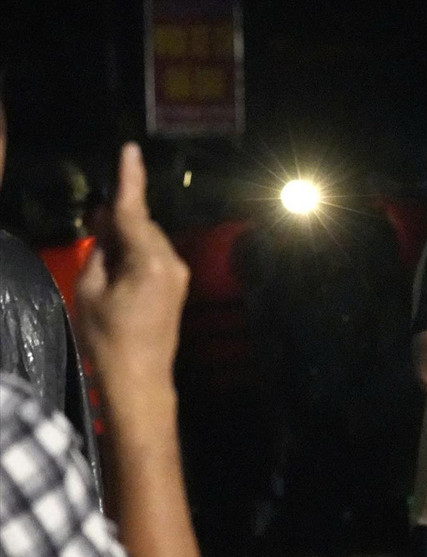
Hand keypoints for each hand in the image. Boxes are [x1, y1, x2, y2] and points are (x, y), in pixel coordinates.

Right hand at [74, 143, 189, 399]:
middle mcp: (172, 262)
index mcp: (151, 261)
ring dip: (124, 238)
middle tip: (90, 224)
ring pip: (147, 240)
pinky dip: (133, 252)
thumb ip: (100, 249)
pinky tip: (115, 267)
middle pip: (141, 225)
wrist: (140, 378)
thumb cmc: (108, 337)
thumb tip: (104, 221)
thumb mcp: (91, 289)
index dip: (129, 178)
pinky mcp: (177, 286)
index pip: (134, 211)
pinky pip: (153, 256)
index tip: (130, 150)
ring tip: (100, 257)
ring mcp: (178, 274)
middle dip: (116, 219)